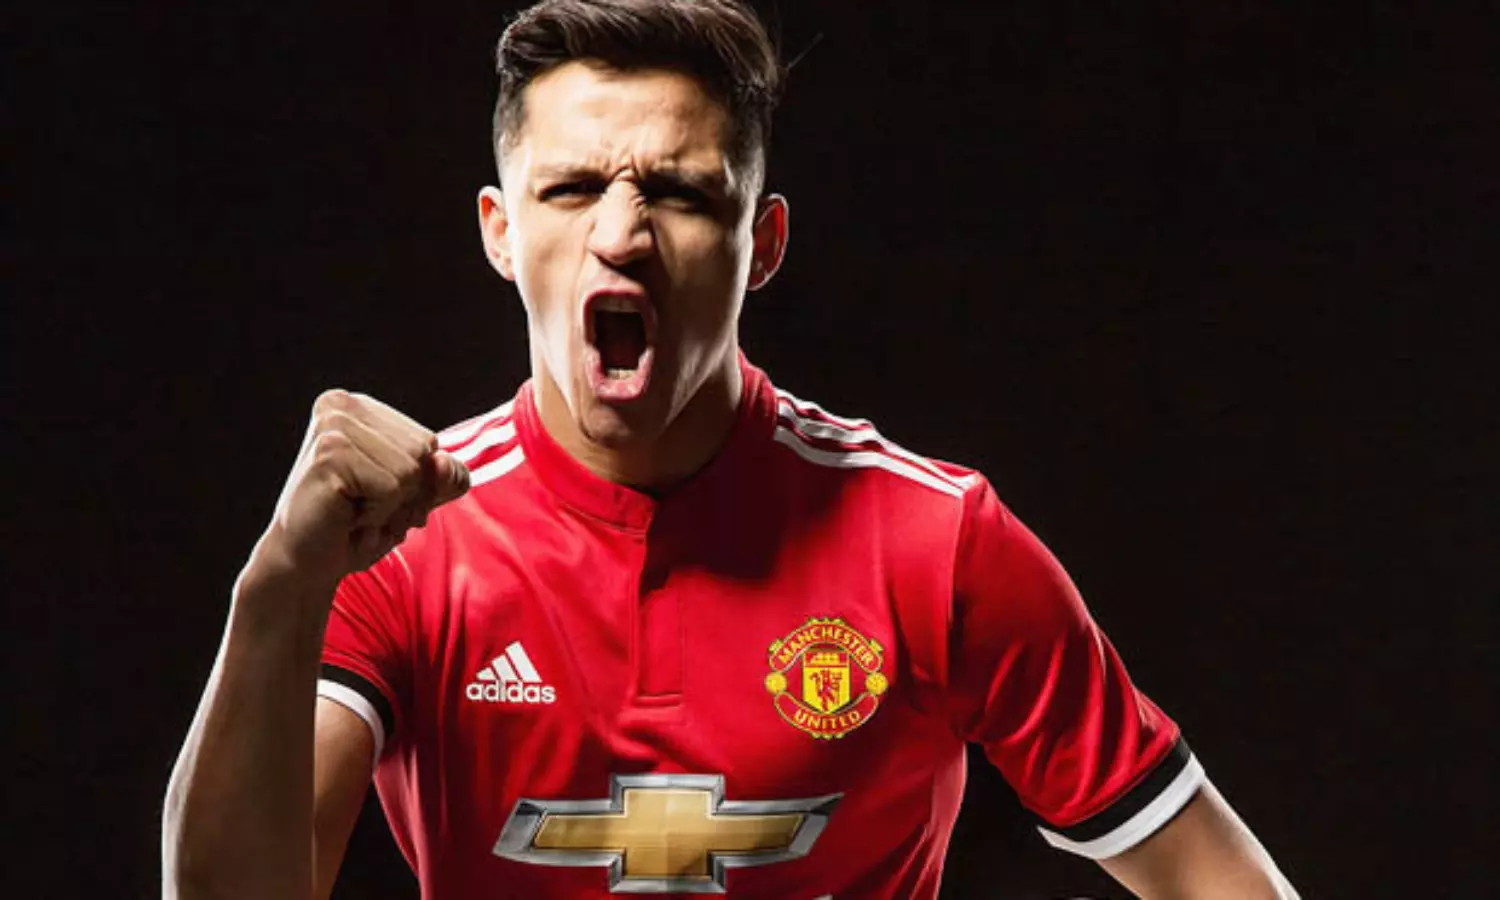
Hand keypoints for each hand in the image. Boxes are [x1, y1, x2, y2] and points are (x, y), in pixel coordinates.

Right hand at [258, 389, 469, 586]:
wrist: (305, 562)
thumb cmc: (357, 527)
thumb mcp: (416, 497)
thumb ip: (445, 477)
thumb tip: (444, 462)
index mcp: (360, 407)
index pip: (428, 444)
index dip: (414, 484)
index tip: (374, 495)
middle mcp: (342, 406)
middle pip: (422, 453)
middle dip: (404, 495)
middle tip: (363, 508)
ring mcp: (333, 427)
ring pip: (410, 471)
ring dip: (390, 508)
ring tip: (355, 512)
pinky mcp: (329, 455)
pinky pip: (392, 489)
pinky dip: (378, 515)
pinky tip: (346, 517)